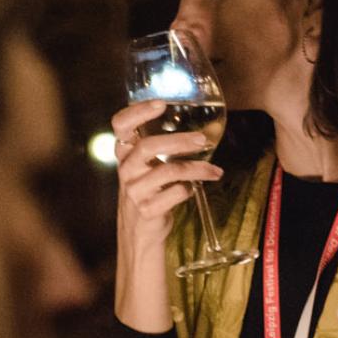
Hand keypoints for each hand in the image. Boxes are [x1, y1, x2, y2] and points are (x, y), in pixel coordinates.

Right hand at [112, 100, 222, 249]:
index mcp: (124, 153)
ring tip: (216, 171)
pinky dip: (189, 190)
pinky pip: (175, 193)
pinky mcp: (147, 210)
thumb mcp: (146, 167)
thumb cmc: (149, 191)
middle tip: (202, 140)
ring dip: (198, 168)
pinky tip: (192, 190)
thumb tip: (201, 126)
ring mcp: (134, 191)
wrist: (140, 233)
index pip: (121, 125)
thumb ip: (159, 147)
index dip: (138, 112)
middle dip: (179, 140)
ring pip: (169, 171)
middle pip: (148, 146)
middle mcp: (126, 170)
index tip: (161, 104)